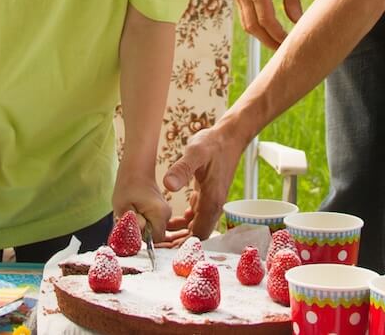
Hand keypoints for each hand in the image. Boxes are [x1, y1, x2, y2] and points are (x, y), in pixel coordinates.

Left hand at [112, 171, 171, 247]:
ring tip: (133, 212)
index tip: (132, 227)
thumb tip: (137, 238)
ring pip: (154, 230)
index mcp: (160, 214)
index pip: (155, 239)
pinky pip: (154, 223)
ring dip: (143, 226)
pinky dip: (145, 221)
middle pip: (155, 235)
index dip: (142, 238)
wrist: (136, 170)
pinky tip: (137, 211)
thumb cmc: (127, 186)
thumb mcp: (123, 207)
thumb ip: (130, 225)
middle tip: (130, 218)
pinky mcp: (162, 211)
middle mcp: (167, 214)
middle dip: (142, 232)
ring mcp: (166, 212)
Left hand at [163, 123, 243, 238]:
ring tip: (159, 235)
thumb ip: (182, 169)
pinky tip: (171, 220)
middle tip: (155, 245)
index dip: (181, 245)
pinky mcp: (208, 196)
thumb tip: (168, 185)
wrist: (229, 137)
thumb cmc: (213, 144)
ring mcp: (212, 202)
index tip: (161, 248)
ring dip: (180, 233)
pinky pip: (197, 217)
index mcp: (212, 201)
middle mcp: (214, 206)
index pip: (198, 235)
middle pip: (196, 235)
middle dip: (177, 243)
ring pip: (196, 227)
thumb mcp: (195, 153)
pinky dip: (185, 222)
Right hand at [237, 0, 303, 49]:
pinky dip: (256, 28)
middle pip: (254, 27)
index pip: (266, 19)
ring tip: (278, 44)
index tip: (290, 42)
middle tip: (284, 50)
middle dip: (268, 41)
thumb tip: (298, 22)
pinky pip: (246, 18)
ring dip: (261, 37)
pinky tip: (269, 33)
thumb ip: (293, 1)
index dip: (278, 34)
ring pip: (247, 25)